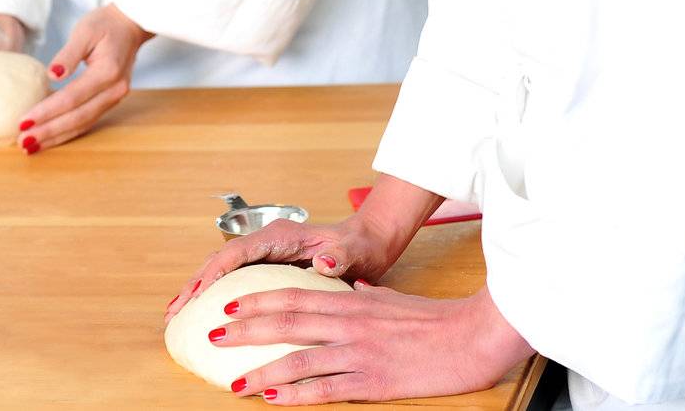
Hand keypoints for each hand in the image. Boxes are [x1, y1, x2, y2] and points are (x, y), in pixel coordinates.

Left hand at [18, 3, 152, 153]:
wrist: (131, 25)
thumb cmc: (106, 24)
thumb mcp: (84, 31)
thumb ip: (68, 54)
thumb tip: (52, 75)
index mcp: (107, 72)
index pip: (72, 97)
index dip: (47, 111)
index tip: (24, 122)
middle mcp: (114, 90)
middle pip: (78, 117)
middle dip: (49, 131)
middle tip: (24, 142)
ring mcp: (114, 98)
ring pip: (83, 124)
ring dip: (57, 137)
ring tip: (32, 146)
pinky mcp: (110, 100)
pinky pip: (87, 120)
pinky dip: (68, 131)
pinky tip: (50, 137)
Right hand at [165, 175, 445, 323]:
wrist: (365, 242)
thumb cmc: (358, 247)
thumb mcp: (352, 252)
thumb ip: (338, 256)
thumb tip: (324, 263)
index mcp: (279, 237)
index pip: (237, 253)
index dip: (215, 274)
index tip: (197, 295)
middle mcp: (265, 243)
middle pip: (220, 262)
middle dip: (194, 286)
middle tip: (173, 312)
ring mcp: (263, 254)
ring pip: (221, 271)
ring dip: (198, 291)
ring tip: (176, 315)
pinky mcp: (265, 266)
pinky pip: (232, 280)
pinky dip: (212, 294)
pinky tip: (203, 312)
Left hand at [205, 282, 533, 403]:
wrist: (471, 336)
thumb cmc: (434, 319)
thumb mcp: (391, 298)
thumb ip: (366, 294)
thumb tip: (352, 287)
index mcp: (350, 302)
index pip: (292, 295)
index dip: (256, 298)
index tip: (228, 302)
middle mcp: (347, 323)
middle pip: (285, 322)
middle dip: (244, 329)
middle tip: (212, 334)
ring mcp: (358, 352)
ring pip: (298, 358)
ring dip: (261, 368)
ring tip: (234, 380)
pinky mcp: (373, 380)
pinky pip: (327, 388)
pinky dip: (297, 393)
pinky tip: (275, 398)